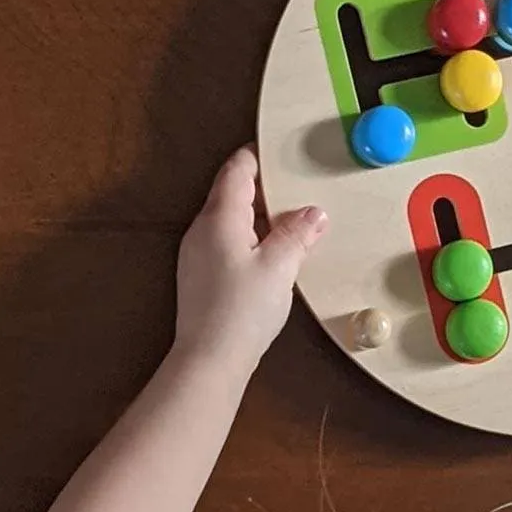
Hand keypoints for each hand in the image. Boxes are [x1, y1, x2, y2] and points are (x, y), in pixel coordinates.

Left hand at [173, 146, 326, 366]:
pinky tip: (271, 255)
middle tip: (298, 187)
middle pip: (231, 192)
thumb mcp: (280, 268)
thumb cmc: (243, 310)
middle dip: (264, 187)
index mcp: (220, 217)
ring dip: (259, 215)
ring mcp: (197, 253)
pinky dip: (250, 237)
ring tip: (292, 222)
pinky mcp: (200, 275)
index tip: (283, 152)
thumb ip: (298, 234)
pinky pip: (226, 241)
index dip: (259, 156)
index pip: (237, 170)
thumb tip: (314, 212)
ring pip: (229, 219)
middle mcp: (202, 228)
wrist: (209, 360)